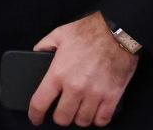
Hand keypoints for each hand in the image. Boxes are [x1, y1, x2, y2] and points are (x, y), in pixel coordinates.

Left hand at [28, 12, 137, 126]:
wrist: (118, 31)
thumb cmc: (90, 31)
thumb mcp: (59, 34)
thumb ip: (44, 46)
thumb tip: (36, 53)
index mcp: (58, 73)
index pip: (40, 103)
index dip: (34, 115)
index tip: (35, 118)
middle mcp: (75, 87)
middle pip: (62, 118)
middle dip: (59, 116)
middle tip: (61, 111)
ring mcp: (94, 93)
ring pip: (82, 121)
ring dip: (79, 117)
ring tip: (79, 110)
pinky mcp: (112, 96)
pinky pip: (102, 119)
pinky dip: (97, 119)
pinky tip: (95, 112)